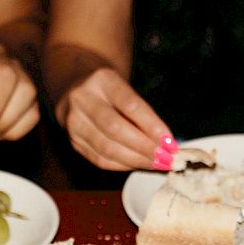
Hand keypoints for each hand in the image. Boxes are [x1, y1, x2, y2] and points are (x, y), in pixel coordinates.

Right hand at [54, 68, 175, 170]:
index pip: (129, 104)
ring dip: (136, 160)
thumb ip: (143, 112)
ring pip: (106, 148)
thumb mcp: (126, 87)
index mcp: (102, 79)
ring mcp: (74, 121)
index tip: (170, 141)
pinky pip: (100, 159)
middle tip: (166, 158)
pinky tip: (139, 164)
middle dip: (144, 147)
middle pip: (115, 129)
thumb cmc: (111, 89)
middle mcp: (83, 99)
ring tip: (157, 164)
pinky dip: (123, 165)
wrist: (77, 85)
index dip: (151, 125)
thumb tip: (166, 143)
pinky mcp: (73, 140)